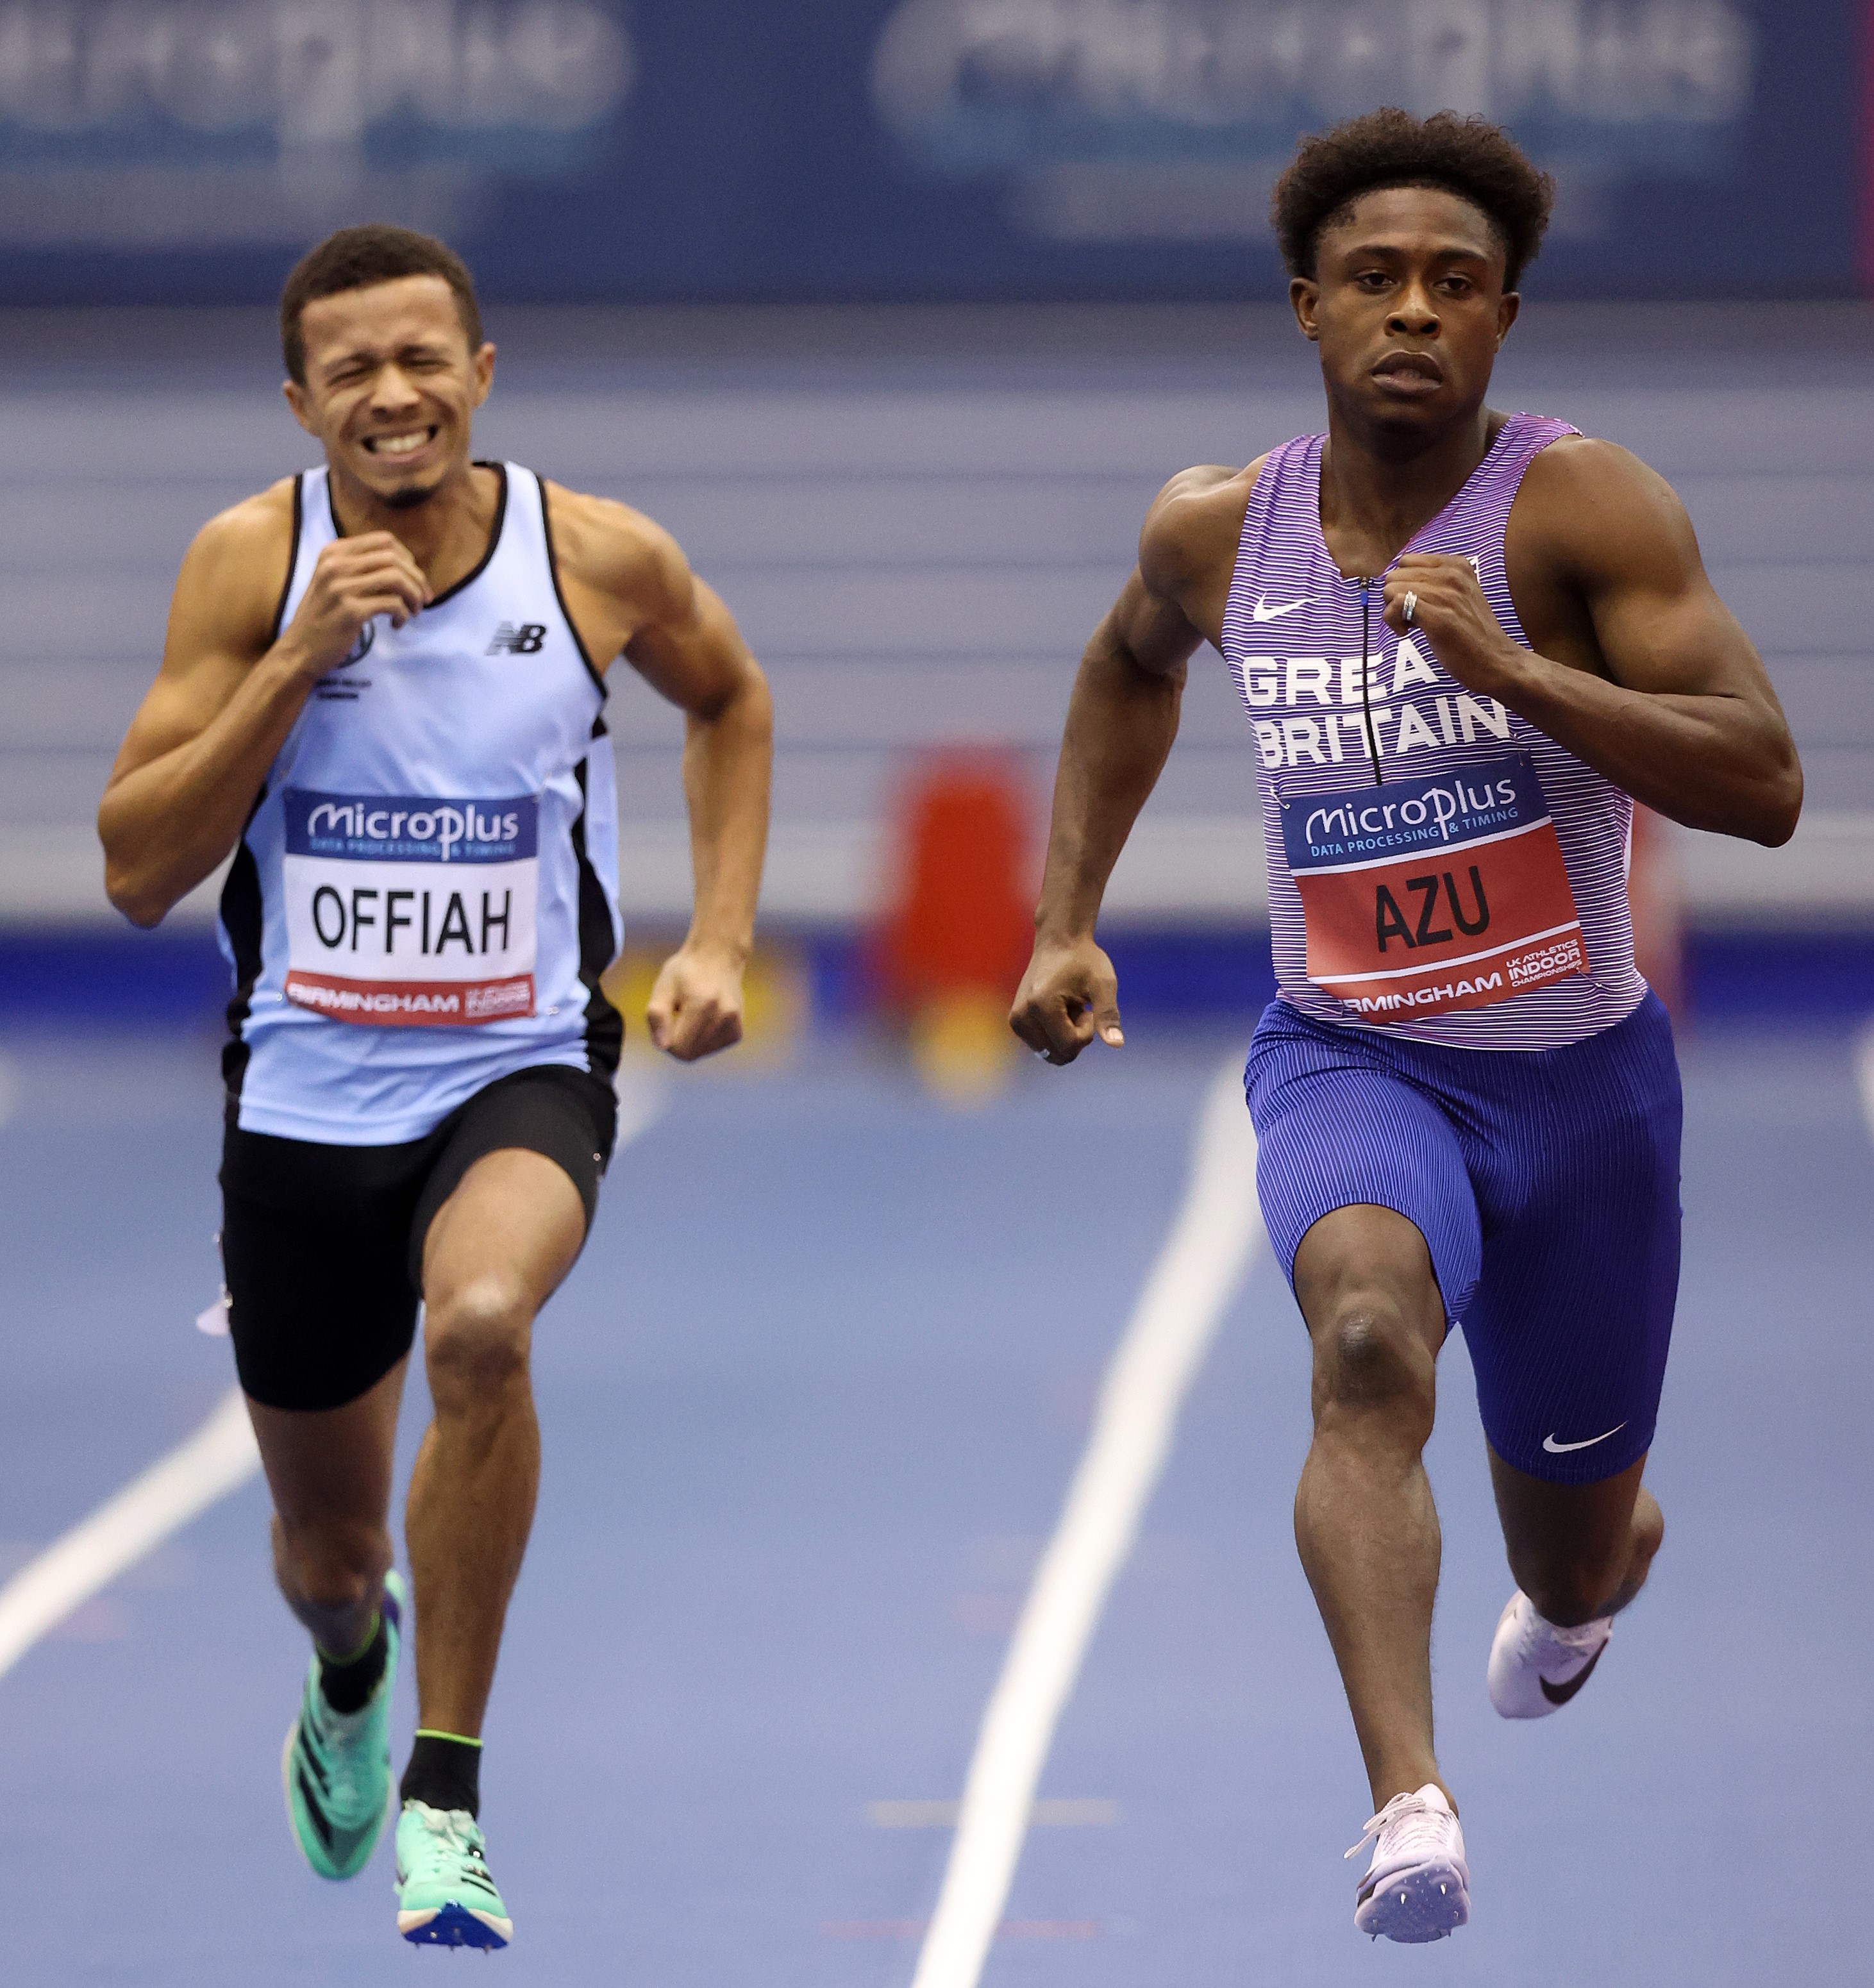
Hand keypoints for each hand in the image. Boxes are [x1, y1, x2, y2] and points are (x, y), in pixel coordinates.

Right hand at [278, 533, 431, 678]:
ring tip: (413, 612)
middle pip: (394, 558)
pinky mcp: (350, 611)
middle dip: (417, 579)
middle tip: (424, 599)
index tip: (415, 579)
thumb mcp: (335, 582)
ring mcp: (340, 587)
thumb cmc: (324, 617)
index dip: (408, 559)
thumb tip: (408, 567)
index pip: (385, 541)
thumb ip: (362, 568)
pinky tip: (396, 625)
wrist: (299, 650)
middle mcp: (335, 564)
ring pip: (397, 579)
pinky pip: (392, 604)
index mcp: (333, 551)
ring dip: (414, 596)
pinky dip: (403, 614)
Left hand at [646, 941, 745, 1060]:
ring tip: (691, 1015)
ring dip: (690, 1041)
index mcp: (702, 1005)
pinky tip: (703, 1020)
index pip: (678, 1048)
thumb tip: (662, 1046)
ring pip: (700, 1053)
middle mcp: (723, 1016)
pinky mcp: (737, 1032)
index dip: (666, 1041)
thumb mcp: (663, 987)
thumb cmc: (685, 972)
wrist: (718, 957)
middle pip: (690, 1054)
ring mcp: (734, 1025)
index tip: (665, 1021)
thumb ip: (657, 1016)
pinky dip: (703, 1040)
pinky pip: (712, 1049)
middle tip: (676, 1017)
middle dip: (677, 1042)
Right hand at [1009, 934, 1122, 1065]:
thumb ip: (1108, 1015)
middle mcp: (1021, 1016)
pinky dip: (1055, 1033)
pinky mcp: (1016, 1021)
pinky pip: (1043, 1045)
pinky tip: (1059, 1008)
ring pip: (1050, 1052)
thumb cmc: (1084, 959)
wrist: (1059, 940)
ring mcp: (1016, 1020)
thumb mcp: (1103, 984)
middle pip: (1058, 1054)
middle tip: (1077, 1006)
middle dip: (1074, 1036)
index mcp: (1041, 1007)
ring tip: (1067, 1005)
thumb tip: (1117, 1044)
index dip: (1087, 1031)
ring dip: (1065, 1035)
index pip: (1069, 1047)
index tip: (1087, 1006)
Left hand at [1382, 554, 1519, 693]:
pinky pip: (1396, 605)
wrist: (1496, 660)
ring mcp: (1446, 595)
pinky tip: (1406, 632)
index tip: (1413, 602)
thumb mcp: (1460, 594)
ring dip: (1392, 611)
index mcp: (1457, 565)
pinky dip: (1392, 621)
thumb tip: (1397, 579)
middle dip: (1394, 597)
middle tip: (1409, 616)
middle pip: (1395, 575)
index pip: (1406, 560)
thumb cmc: (1472, 632)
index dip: (1402, 583)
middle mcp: (1453, 574)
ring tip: (1410, 625)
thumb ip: (1435, 581)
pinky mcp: (1438, 617)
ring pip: (1391, 589)